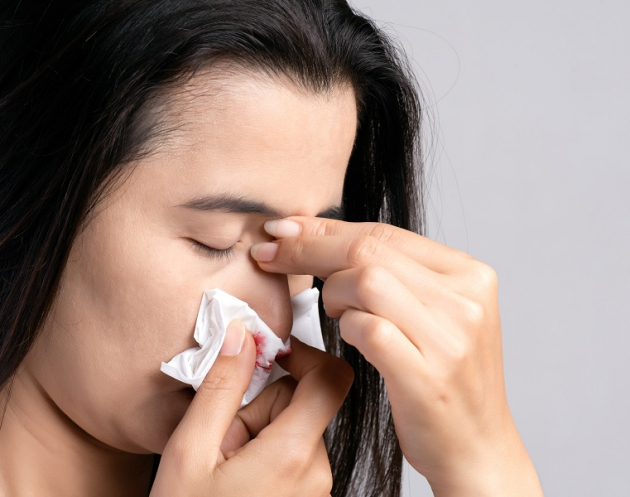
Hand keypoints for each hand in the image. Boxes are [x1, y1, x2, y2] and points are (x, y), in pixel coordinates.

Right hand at [151, 320, 353, 496]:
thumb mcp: (191, 451)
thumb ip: (221, 387)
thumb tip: (242, 336)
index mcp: (292, 455)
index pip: (331, 380)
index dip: (305, 355)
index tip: (272, 355)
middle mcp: (316, 472)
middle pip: (303, 402)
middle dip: (262, 405)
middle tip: (225, 437)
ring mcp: (315, 488)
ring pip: (296, 427)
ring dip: (261, 431)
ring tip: (228, 462)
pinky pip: (294, 452)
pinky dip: (267, 452)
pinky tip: (238, 475)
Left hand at [252, 217, 543, 495]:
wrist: (477, 447)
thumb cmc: (442, 378)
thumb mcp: (433, 314)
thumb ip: (395, 275)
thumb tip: (321, 238)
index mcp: (469, 275)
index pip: (385, 233)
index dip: (326, 229)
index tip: (283, 228)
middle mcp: (466, 299)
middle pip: (370, 250)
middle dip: (308, 248)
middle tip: (269, 252)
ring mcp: (450, 337)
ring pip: (366, 280)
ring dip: (332, 293)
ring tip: (334, 311)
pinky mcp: (427, 374)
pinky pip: (367, 328)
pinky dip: (346, 327)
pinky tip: (348, 335)